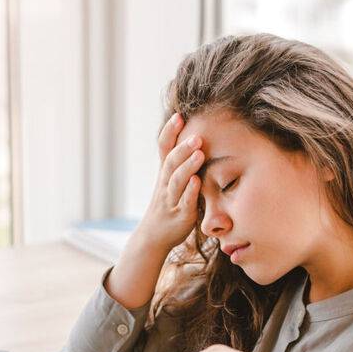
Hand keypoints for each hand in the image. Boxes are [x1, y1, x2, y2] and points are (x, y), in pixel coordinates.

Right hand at [134, 112, 204, 253]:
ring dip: (187, 165)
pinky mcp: (180, 216)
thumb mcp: (171, 182)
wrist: (153, 236)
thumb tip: (193, 139)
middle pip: (170, 162)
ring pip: (176, 180)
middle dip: (182, 148)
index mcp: (164, 173)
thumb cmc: (167, 205)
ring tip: (199, 153)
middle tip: (196, 135)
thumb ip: (179, 163)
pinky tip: (197, 181)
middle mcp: (165, 184)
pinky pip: (184, 202)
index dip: (169, 132)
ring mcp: (171, 200)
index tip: (178, 115)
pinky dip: (190, 191)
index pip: (163, 149)